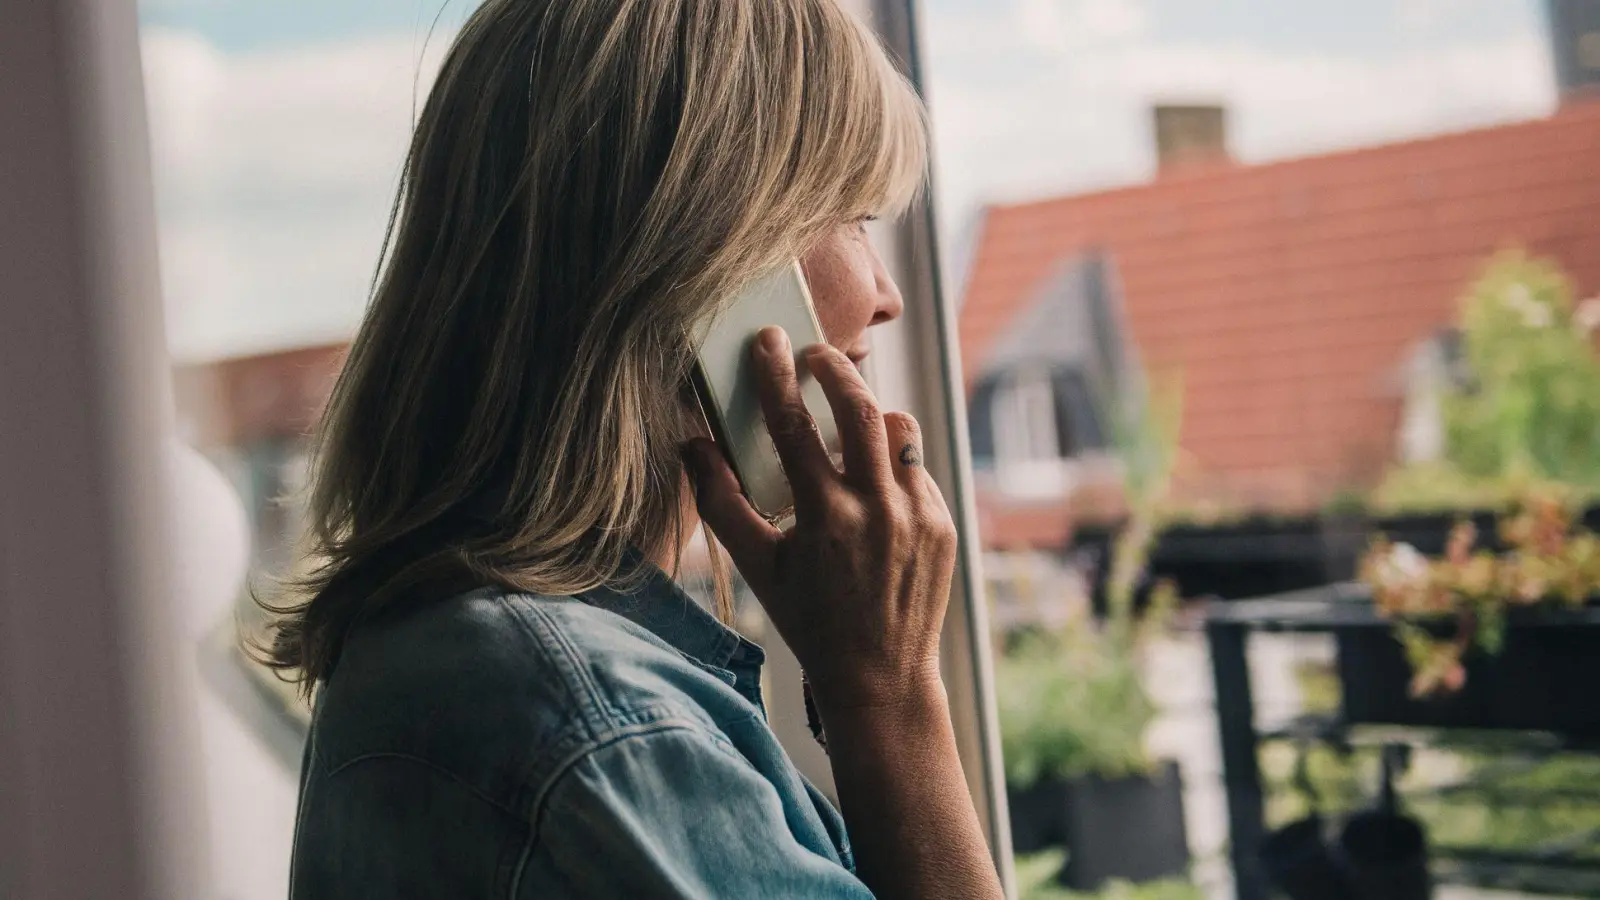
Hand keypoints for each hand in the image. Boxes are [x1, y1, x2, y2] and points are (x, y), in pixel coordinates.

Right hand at [683, 326, 957, 711]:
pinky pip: (917, 469)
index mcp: (825, 518)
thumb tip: (691, 446)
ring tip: (848, 418)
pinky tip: (871, 482)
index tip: (768, 341)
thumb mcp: (757, 567)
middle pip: (860, 409)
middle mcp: (876, 510)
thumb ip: (721, 503)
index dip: (777, 376)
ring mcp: (917, 515)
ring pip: (899, 430)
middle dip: (836, 370)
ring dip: (872, 414)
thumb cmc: (810, 621)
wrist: (880, 676)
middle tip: (816, 354)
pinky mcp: (943, 524)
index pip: (794, 427)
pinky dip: (891, 463)